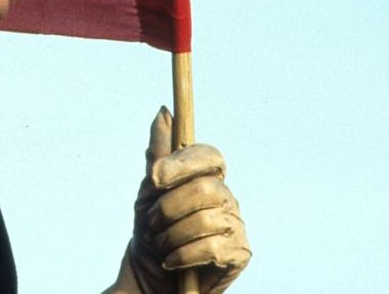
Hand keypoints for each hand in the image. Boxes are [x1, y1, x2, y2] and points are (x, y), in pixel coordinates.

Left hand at [107, 107, 250, 293]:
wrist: (151, 279)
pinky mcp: (239, 254)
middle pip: (206, 187)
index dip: (184, 163)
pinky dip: (183, 255)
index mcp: (207, 179)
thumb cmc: (153, 233)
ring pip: (207, 218)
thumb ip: (158, 156)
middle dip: (170, 206)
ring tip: (162, 245)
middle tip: (154, 222)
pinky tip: (173, 261)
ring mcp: (236, 226)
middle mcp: (227, 199)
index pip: (210, 156)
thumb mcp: (149, 193)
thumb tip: (163, 112)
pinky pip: (213, 247)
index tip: (155, 177)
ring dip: (173, 235)